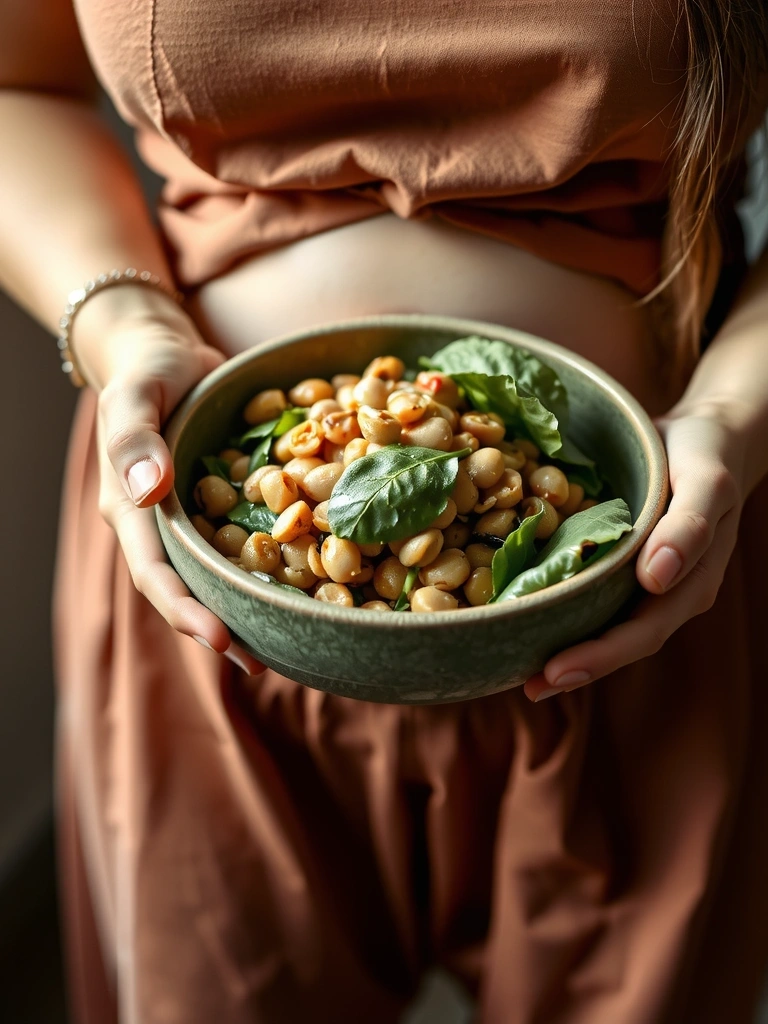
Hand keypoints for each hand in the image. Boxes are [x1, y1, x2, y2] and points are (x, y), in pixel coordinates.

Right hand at [78, 287, 264, 674]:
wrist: (165, 351)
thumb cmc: (145, 370)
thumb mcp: (133, 395)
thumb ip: (134, 439)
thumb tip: (147, 490)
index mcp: (133, 511)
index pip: (155, 574)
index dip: (186, 611)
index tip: (223, 641)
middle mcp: (165, 526)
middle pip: (190, 589)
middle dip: (224, 630)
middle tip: (267, 664)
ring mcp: (196, 518)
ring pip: (221, 574)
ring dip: (250, 609)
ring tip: (292, 643)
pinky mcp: (227, 504)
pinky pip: (247, 542)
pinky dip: (273, 565)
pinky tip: (312, 582)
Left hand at [524, 401, 745, 700]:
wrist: (707, 433)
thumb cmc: (708, 455)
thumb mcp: (707, 481)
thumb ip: (690, 526)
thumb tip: (658, 577)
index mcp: (688, 584)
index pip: (642, 633)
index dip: (600, 656)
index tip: (555, 671)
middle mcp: (664, 592)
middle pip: (619, 641)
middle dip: (575, 666)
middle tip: (529, 687)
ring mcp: (642, 581)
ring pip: (603, 624)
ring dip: (565, 648)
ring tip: (520, 669)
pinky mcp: (620, 562)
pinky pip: (591, 593)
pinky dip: (561, 608)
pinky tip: (526, 613)